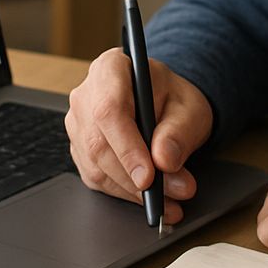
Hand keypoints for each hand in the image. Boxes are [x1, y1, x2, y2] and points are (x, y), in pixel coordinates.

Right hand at [65, 48, 213, 224]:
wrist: (165, 105)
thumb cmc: (173, 99)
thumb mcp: (189, 109)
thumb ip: (178, 132)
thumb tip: (164, 160)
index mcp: (110, 68)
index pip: (109, 110)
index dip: (127, 147)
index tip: (149, 176)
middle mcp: (86, 95)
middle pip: (99, 143)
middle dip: (135, 177)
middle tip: (174, 192)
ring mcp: (78, 124)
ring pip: (96, 166)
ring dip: (134, 190)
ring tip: (171, 199)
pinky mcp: (80, 149)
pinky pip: (97, 178)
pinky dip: (125, 194)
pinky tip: (150, 197)